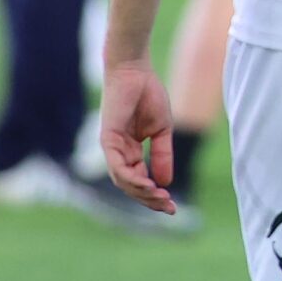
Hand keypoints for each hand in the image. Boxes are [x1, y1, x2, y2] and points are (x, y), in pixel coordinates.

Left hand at [99, 62, 177, 213]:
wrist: (135, 72)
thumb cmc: (148, 96)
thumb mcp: (162, 130)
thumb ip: (162, 155)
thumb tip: (166, 182)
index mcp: (130, 151)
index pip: (141, 180)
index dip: (156, 195)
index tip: (173, 206)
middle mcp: (119, 154)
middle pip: (131, 186)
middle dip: (150, 200)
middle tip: (169, 208)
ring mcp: (112, 148)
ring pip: (123, 180)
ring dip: (142, 192)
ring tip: (160, 197)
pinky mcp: (108, 140)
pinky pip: (117, 165)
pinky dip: (131, 177)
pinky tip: (147, 184)